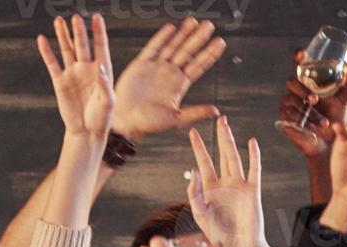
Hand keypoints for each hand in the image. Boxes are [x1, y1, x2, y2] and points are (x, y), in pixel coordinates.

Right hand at [37, 14, 113, 139]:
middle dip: (79, 31)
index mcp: (102, 71)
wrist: (86, 132)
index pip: (100, 47)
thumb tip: (99, 68)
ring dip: (63, 36)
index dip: (98, 32)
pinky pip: (52, 63)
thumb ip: (105, 85)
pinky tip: (42, 39)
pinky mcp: (60, 81)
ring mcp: (73, 74)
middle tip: (76, 17)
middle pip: (82, 45)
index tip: (97, 17)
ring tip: (59, 21)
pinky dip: (47, 52)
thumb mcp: (108, 103)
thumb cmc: (101, 119)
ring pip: (67, 50)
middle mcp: (87, 69)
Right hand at [111, 17, 224, 141]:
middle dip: (198, 38)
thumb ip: (195, 113)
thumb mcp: (176, 119)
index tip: (220, 42)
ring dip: (183, 34)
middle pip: (187, 52)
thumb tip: (216, 111)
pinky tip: (171, 28)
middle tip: (209, 25)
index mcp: (179, 86)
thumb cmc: (149, 124)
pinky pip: (153, 48)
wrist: (126, 122)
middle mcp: (170, 74)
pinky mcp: (141, 64)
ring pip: (173, 46)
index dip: (209, 54)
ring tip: (193, 21)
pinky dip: (161, 38)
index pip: (198, 66)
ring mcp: (156, 67)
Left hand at [187, 117, 264, 246]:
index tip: (192, 132)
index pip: (204, 162)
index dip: (199, 147)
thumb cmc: (218, 235)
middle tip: (218, 119)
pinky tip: (251, 143)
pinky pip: (254, 169)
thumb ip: (193, 194)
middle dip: (219, 137)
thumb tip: (193, 171)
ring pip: (235, 158)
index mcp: (210, 189)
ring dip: (231, 141)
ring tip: (227, 125)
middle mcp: (226, 183)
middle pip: (222, 154)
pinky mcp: (252, 190)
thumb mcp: (200, 214)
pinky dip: (253, 156)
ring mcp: (239, 185)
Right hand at [277, 51, 346, 158]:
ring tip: (324, 123)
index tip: (302, 54)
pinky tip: (313, 128)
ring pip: (292, 100)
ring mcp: (287, 103)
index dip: (297, 56)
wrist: (329, 142)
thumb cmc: (335, 117)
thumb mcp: (343, 98)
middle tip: (315, 99)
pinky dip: (303, 121)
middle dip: (303, 90)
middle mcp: (295, 89)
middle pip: (292, 81)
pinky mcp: (284, 118)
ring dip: (309, 112)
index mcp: (308, 80)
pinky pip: (289, 115)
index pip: (299, 63)